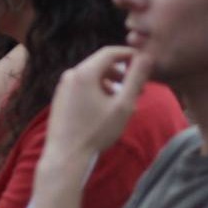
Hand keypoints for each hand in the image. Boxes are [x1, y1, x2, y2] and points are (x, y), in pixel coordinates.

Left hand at [44, 47, 152, 163]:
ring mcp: (63, 86)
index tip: (143, 63)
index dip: (128, 55)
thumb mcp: (123, 106)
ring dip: (110, 84)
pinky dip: (97, 91)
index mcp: (84, 72)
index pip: (109, 52)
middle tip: (138, 88)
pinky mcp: (61, 98)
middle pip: (100, 65)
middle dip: (121, 73)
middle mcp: (71, 74)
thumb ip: (135, 79)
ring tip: (125, 101)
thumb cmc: (97, 132)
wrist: (66, 155)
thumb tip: (146, 57)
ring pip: (91, 77)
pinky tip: (107, 109)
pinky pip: (82, 87)